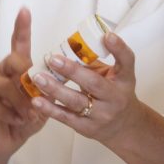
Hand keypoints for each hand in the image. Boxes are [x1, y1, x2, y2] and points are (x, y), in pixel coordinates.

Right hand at [0, 7, 46, 162]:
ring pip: (4, 85)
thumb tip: (61, 77)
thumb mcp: (42, 104)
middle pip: (12, 61)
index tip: (25, 10)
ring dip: (21, 101)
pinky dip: (10, 113)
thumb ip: (48, 90)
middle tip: (35, 92)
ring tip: (30, 115)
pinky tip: (17, 120)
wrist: (3, 143)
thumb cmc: (23, 119)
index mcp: (14, 70)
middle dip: (26, 75)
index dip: (21, 27)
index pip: (17, 44)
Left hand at [29, 29, 163, 163]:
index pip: (127, 61)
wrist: (124, 127)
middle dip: (71, 70)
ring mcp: (101, 115)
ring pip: (76, 102)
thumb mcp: (114, 74)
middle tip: (52, 58)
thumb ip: (94, 61)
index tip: (107, 35)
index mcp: (124, 79)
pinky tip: (37, 100)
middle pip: (93, 83)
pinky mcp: (87, 128)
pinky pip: (66, 118)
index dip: (118, 48)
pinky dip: (50, 109)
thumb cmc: (114, 92)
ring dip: (55, 89)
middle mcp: (115, 98)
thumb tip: (69, 43)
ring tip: (38, 78)